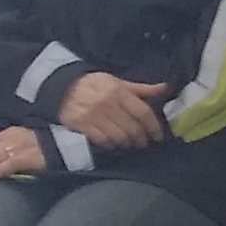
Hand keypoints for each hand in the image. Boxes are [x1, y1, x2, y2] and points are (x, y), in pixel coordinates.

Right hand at [57, 73, 172, 151]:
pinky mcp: (83, 125)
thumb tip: (164, 88)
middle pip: (132, 127)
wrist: (61, 87)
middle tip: (144, 142)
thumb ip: (140, 89)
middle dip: (141, 138)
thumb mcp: (116, 81)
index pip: (142, 112)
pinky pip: (103, 140)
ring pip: (119, 136)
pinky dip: (111, 144)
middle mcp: (108, 104)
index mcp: (119, 91)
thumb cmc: (93, 84)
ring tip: (130, 143)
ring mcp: (95, 116)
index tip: (158, 135)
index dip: (153, 126)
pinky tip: (114, 143)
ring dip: (128, 143)